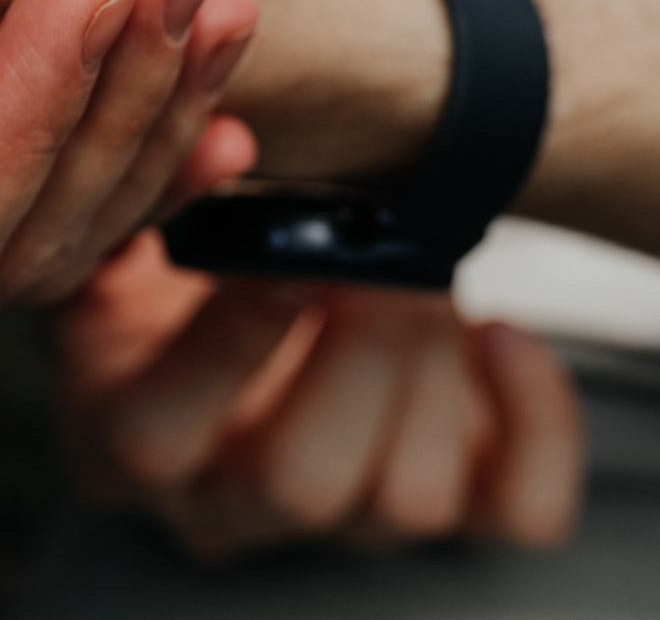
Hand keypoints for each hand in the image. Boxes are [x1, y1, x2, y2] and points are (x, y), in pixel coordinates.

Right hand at [53, 233, 582, 557]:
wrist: (237, 298)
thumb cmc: (171, 257)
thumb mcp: (128, 223)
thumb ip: (152, 189)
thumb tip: (220, 137)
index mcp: (121, 439)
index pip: (158, 439)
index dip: (230, 347)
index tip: (284, 253)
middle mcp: (227, 505)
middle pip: (301, 485)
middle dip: (357, 356)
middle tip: (376, 256)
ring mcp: (344, 523)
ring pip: (408, 502)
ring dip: (431, 369)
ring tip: (422, 274)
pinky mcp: (452, 512)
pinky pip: (521, 513)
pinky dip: (538, 424)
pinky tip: (500, 336)